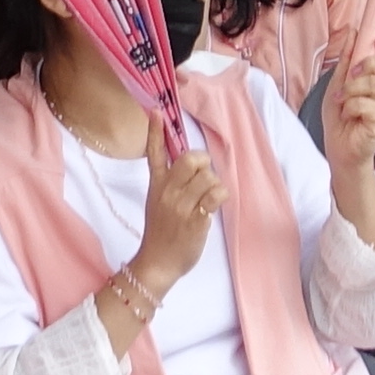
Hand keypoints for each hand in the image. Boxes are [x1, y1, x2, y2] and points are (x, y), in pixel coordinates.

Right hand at [128, 123, 227, 293]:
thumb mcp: (157, 202)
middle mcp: (168, 192)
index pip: (154, 153)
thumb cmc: (161, 232)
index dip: (155, 131)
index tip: (156, 111)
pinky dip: (220, 197)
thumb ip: (169, 182)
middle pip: (190, 159)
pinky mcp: (196, 220)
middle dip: (202, 163)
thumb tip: (189, 163)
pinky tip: (213, 207)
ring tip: (207, 199)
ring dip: (213, 185)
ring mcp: (181, 206)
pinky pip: (216, 195)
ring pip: (208, 177)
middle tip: (202, 177)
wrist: (158, 264)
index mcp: (157, 185)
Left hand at [322, 32, 374, 165]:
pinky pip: (365, 103)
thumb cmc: (341, 115)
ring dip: (351, 89)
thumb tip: (353, 32)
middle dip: (369, 63)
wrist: (338, 148)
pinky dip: (350, 106)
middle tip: (352, 74)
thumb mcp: (338, 82)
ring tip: (340, 99)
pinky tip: (347, 114)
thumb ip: (347, 59)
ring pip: (373, 84)